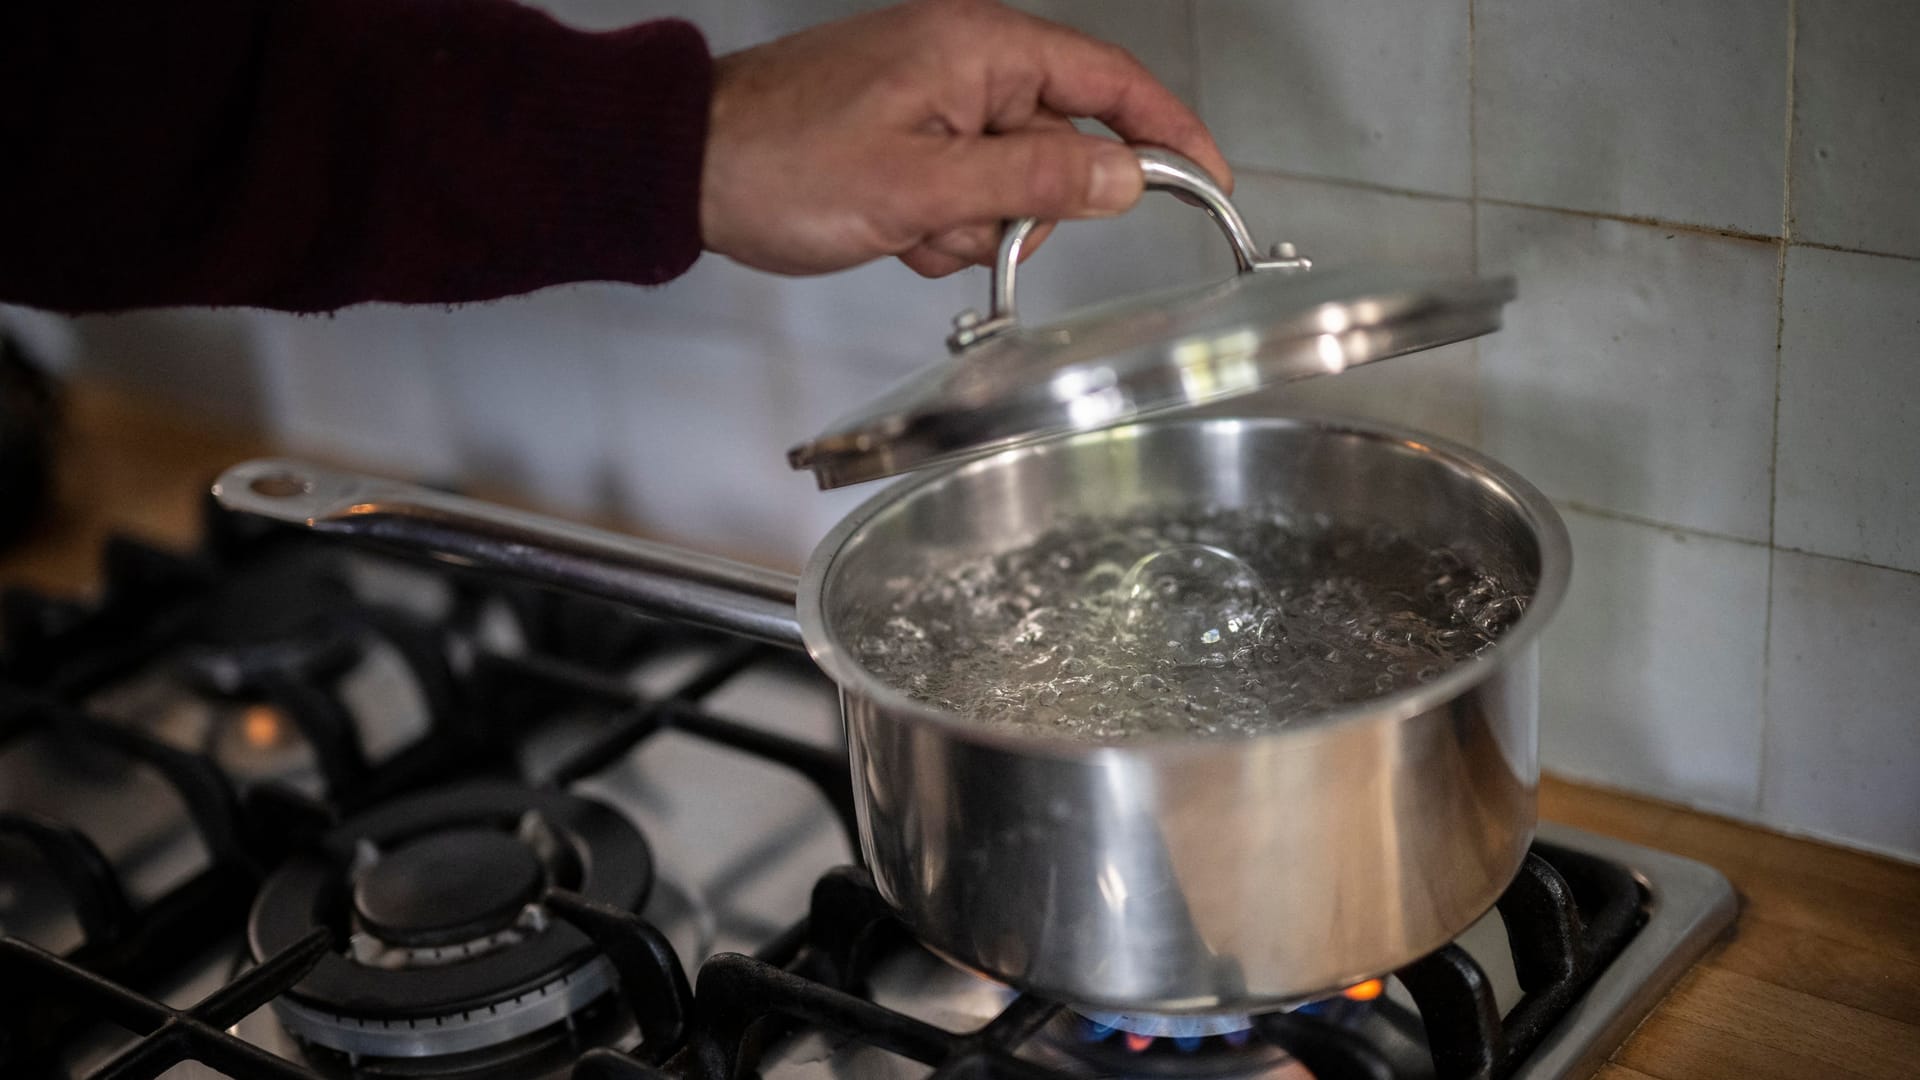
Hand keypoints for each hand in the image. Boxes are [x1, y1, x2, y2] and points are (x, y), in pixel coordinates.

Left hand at [698, 0, 1230, 277]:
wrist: (688, 168)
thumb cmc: (783, 162)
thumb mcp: (924, 186)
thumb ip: (1035, 180)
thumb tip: (1126, 177)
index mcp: (981, 47)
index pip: (1111, 83)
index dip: (1169, 134)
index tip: (1209, 181)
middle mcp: (967, 60)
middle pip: (1060, 143)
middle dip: (1025, 207)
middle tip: (962, 227)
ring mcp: (936, 96)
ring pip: (1011, 180)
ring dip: (973, 225)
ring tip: (907, 226)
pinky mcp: (910, 130)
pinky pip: (964, 188)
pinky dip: (940, 223)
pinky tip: (891, 227)